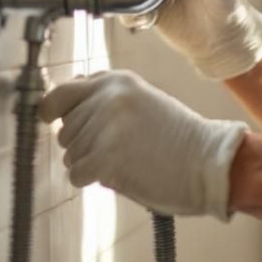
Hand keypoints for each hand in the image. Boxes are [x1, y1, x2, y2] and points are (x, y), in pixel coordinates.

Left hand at [39, 70, 247, 219]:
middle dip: (83, 144)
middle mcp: (107, 98)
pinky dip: (92, 180)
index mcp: (116, 81)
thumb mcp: (142, 101)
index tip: (54, 120)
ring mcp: (104, 128)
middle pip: (65, 129)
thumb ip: (105, 98)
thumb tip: (61, 104)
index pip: (61, 93)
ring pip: (70, 153)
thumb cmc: (178, 138)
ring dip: (90, 162)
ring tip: (125, 159)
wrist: (208, 163)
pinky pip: (76, 174)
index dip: (55, 111)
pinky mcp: (104, 158)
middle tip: (118, 149)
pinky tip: (119, 174)